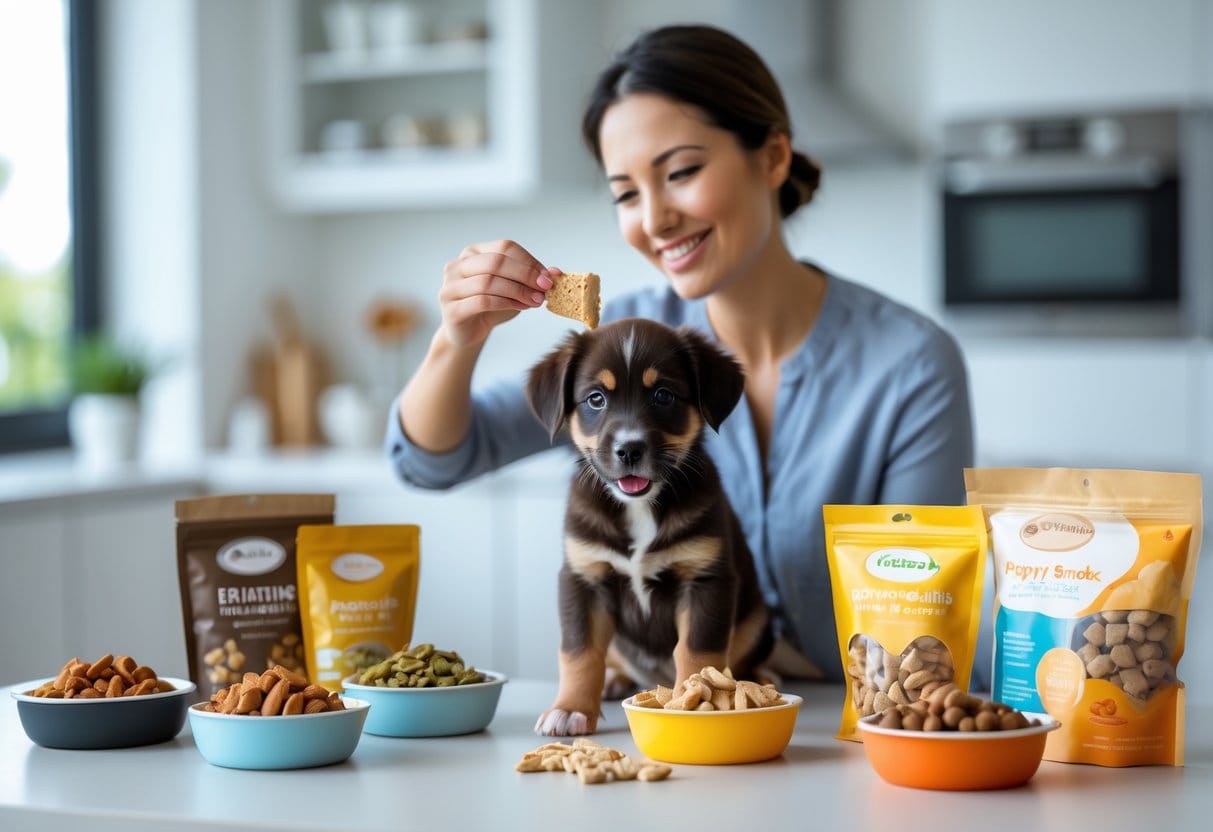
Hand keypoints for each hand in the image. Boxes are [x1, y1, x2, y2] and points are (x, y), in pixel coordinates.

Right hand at [439, 240, 556, 348]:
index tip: (548, 277)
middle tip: (545, 288)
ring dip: (518, 291)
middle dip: (525, 274)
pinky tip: (522, 307)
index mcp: (473, 252)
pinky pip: (482, 301)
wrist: (470, 332)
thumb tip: (557, 272)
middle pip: (495, 262)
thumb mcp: (514, 288)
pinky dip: (506, 303)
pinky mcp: (451, 310)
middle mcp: (457, 266)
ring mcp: (450, 287)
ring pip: (488, 282)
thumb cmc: (492, 305)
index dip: (529, 261)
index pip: (504, 248)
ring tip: (537, 300)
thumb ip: (532, 278)